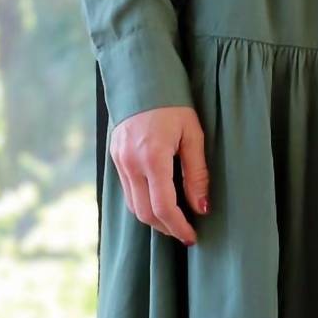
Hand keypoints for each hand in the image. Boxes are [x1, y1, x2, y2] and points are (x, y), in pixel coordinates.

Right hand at [109, 106, 210, 244]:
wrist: (143, 81)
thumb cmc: (174, 105)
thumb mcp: (193, 136)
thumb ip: (197, 174)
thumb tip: (202, 208)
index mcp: (152, 158)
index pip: (163, 207)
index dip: (178, 227)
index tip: (192, 237)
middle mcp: (131, 163)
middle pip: (145, 212)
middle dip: (166, 228)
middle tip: (185, 233)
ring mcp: (119, 161)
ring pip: (133, 205)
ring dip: (154, 219)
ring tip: (175, 221)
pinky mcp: (115, 158)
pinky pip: (127, 192)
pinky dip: (143, 203)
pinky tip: (159, 203)